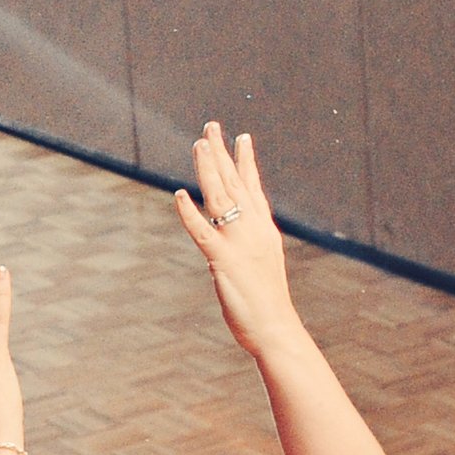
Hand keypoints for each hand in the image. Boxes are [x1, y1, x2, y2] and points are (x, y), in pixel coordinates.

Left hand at [174, 124, 297, 355]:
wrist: (275, 328)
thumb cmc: (267, 300)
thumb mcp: (261, 262)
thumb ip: (250, 242)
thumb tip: (241, 229)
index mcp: (263, 230)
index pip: (253, 187)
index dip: (246, 161)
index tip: (241, 137)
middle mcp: (254, 230)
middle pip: (235, 184)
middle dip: (221, 154)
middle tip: (211, 127)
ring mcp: (239, 243)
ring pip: (220, 198)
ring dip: (208, 170)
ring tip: (198, 145)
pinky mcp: (223, 260)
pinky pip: (202, 232)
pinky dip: (190, 213)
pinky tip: (179, 195)